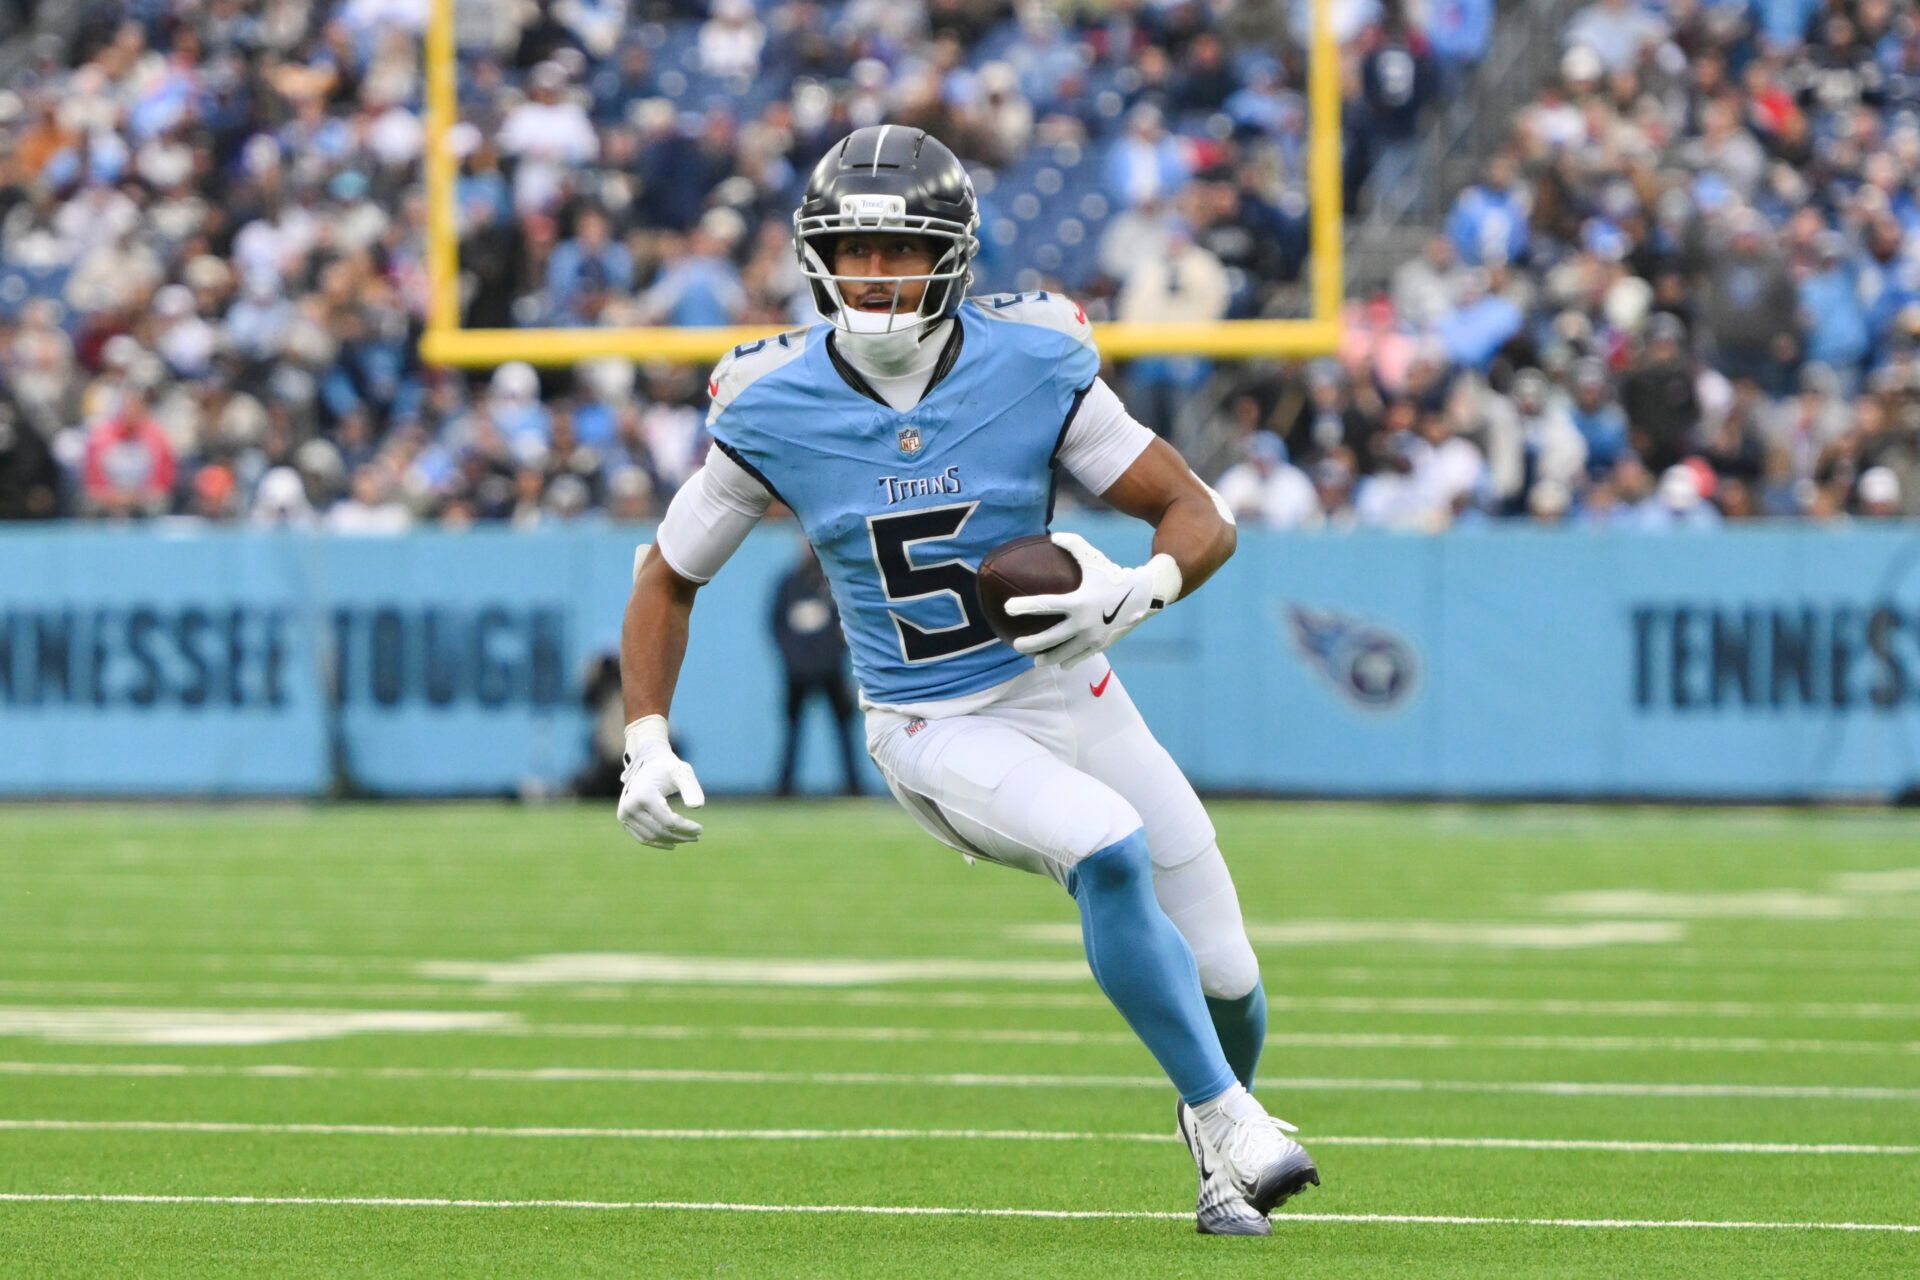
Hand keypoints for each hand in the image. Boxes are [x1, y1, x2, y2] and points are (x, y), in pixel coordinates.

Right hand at [616, 715, 705, 847]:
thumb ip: (691, 788)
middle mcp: (629, 806)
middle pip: (659, 831)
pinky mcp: (624, 819)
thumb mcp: (682, 773)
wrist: (647, 762)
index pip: (668, 821)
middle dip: (680, 836)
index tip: (701, 829)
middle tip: (697, 837)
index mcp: (643, 795)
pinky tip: (673, 844)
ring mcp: (624, 814)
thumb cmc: (667, 768)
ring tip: (689, 839)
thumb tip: (697, 806)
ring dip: (671, 841)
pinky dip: (657, 842)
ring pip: (651, 837)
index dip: (686, 828)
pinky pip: (641, 837)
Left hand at [1003, 532, 1181, 668]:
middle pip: (1048, 638)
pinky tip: (1059, 663)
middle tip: (1016, 644)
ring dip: (1046, 659)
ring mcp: (1092, 637)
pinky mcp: (1101, 646)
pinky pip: (1079, 657)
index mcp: (1077, 601)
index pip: (1043, 605)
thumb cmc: (1114, 574)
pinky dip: (1068, 661)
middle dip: (1029, 644)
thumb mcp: (1093, 557)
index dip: (1023, 607)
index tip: (1008, 608)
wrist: (1144, 596)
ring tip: (1035, 660)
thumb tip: (1053, 536)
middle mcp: (1083, 623)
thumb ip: (1073, 545)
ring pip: (1062, 654)